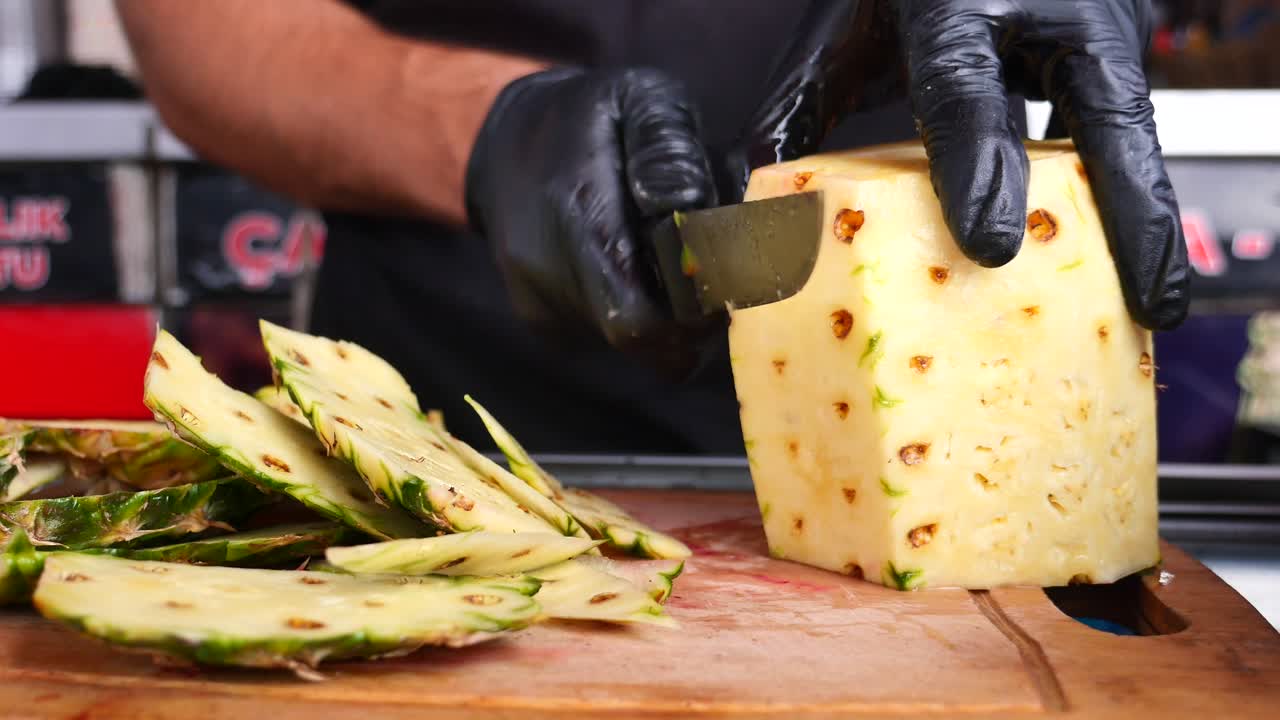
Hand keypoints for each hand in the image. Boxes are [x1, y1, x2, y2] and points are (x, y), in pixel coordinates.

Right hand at [466, 67, 719, 377]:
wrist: (504, 143)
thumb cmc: (587, 116)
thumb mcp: (638, 98)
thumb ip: (669, 148)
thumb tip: (688, 208)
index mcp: (576, 220)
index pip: (647, 321)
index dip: (699, 315)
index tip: (728, 278)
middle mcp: (549, 278)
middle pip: (648, 344)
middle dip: (693, 319)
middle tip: (715, 273)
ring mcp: (541, 309)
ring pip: (634, 348)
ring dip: (666, 315)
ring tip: (668, 259)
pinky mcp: (543, 325)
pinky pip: (610, 341)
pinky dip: (637, 313)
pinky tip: (634, 268)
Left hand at [730, 0, 1188, 330]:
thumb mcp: (843, 26)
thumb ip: (804, 100)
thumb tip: (764, 200)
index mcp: (953, 2)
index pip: (967, 91)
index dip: (980, 167)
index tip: (991, 244)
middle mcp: (1044, 12)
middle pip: (1104, 117)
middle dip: (1128, 214)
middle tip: (1141, 300)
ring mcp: (1093, 28)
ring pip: (1134, 130)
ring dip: (1149, 218)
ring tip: (1158, 303)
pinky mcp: (1116, 48)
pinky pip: (1130, 132)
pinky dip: (1134, 196)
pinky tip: (1136, 261)